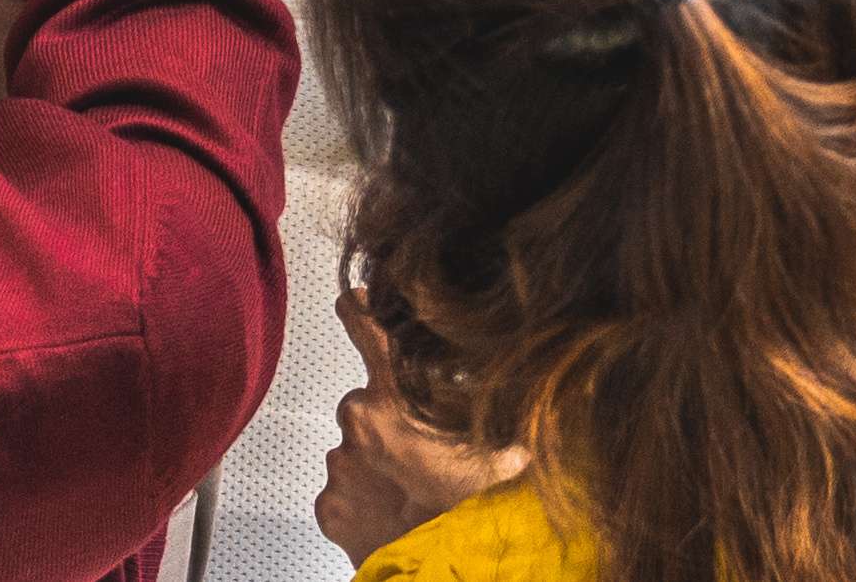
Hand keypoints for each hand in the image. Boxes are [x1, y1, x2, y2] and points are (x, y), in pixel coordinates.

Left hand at [312, 288, 530, 559]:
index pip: (366, 329)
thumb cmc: (470, 510)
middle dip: (390, 422)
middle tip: (424, 454)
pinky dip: (364, 498)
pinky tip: (393, 511)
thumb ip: (502, 409)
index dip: (360, 309)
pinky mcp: (328, 507)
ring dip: (379, 464)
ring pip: (355, 452)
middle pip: (367, 405)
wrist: (442, 569)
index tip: (354, 300)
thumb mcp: (504, 448)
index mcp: (394, 396)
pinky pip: (344, 491)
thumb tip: (527, 388)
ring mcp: (339, 468)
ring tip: (413, 491)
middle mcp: (357, 424)